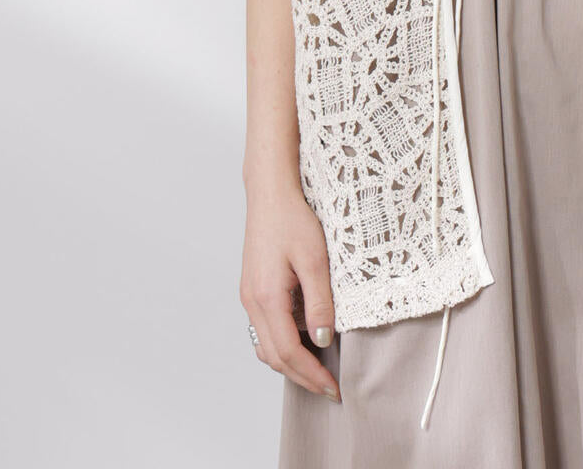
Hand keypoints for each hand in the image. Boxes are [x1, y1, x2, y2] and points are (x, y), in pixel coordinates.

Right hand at [240, 175, 341, 401]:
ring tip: (319, 369)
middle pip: (274, 357)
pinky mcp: (252, 290)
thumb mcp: (315, 259)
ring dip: (290, 364)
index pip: (288, 352)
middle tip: (329, 389)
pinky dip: (282, 345)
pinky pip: (264, 330)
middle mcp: (252, 302)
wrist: (270, 193)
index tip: (334, 388)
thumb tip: (324, 340)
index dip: (312, 374)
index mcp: (266, 297)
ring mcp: (249, 296)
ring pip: (266, 347)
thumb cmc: (293, 219)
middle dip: (302, 377)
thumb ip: (319, 302)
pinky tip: (303, 341)